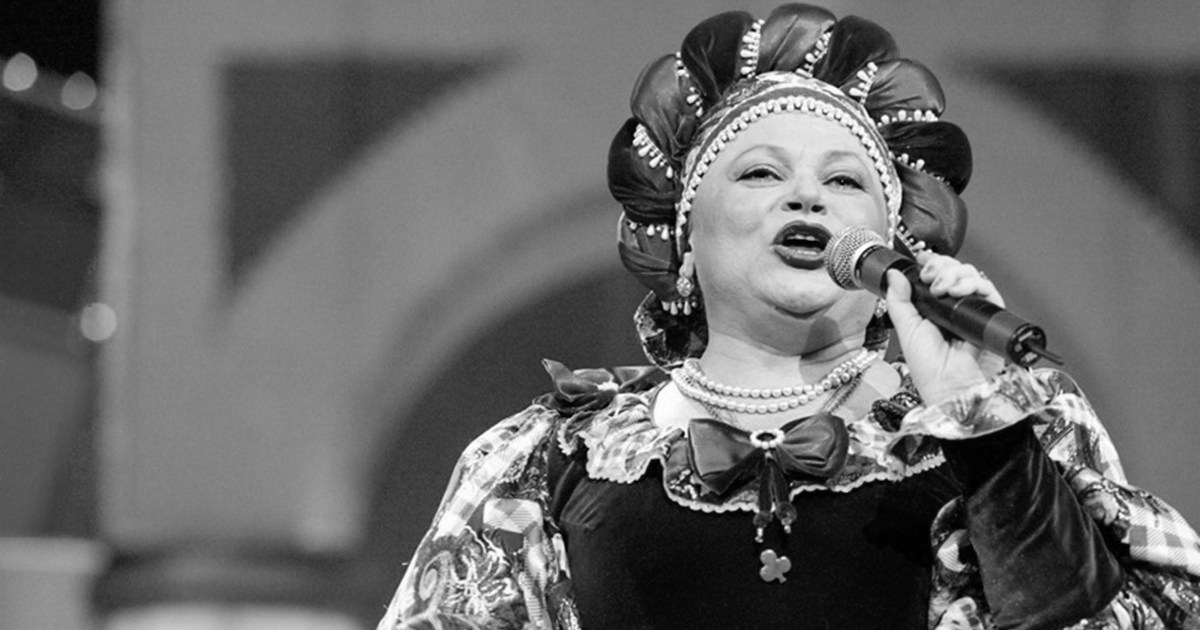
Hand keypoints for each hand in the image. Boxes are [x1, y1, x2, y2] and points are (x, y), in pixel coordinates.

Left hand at [885, 252, 1007, 405]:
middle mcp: (954, 307)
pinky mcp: (990, 316)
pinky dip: (974, 284)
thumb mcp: (906, 329)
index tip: (923, 261)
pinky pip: (988, 290)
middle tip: (931, 278)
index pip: (937, 275)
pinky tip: (958, 292)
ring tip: (942, 289)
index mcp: (933, 308)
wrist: (950, 387)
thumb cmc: (929, 368)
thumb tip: (893, 275)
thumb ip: (898, 300)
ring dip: (955, 274)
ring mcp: (972, 310)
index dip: (932, 264)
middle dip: (942, 266)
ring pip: (971, 276)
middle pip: (955, 270)